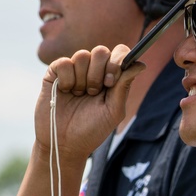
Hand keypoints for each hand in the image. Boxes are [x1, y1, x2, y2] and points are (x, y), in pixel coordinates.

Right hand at [33, 44, 143, 161]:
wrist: (63, 144)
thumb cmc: (90, 131)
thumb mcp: (113, 111)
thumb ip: (124, 86)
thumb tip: (140, 64)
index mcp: (110, 77)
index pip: (119, 52)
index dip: (117, 61)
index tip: (110, 82)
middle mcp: (92, 70)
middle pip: (101, 51)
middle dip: (98, 73)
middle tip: (93, 93)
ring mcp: (74, 71)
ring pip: (82, 55)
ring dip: (82, 79)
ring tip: (78, 96)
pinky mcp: (55, 73)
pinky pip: (64, 62)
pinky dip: (67, 79)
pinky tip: (65, 92)